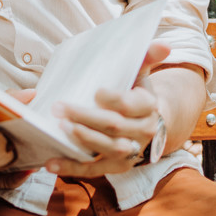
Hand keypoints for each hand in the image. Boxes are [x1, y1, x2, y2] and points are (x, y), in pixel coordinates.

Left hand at [44, 41, 169, 178]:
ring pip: (107, 148)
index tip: (96, 92)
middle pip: (113, 126)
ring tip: (60, 126)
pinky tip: (51, 163)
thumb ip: (147, 56)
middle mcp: (143, 131)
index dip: (113, 99)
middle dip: (85, 116)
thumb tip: (164, 45)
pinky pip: (94, 170)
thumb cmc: (134, 91)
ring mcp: (131, 151)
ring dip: (82, 138)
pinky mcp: (117, 166)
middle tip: (60, 107)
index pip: (130, 104)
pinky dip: (72, 168)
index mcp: (148, 106)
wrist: (145, 122)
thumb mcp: (140, 72)